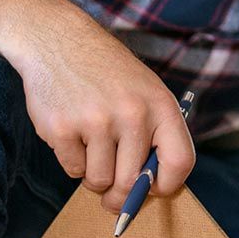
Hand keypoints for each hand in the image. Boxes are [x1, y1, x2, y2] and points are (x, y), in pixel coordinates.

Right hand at [0, 0, 195, 212]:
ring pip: (99, 180)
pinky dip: (72, 161)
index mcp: (160, 105)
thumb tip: (150, 188)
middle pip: (132, 182)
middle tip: (113, 197)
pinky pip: (72, 170)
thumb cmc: (108, 73)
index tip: (153, 190)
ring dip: (94, 175)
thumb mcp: (145, 91)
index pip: (179, 162)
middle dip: (121, 196)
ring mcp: (95, 121)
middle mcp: (132, 114)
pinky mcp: (61, 129)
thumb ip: (154, 134)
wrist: (58, 40)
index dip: (167, 186)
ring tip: (91, 147)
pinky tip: (72, 133)